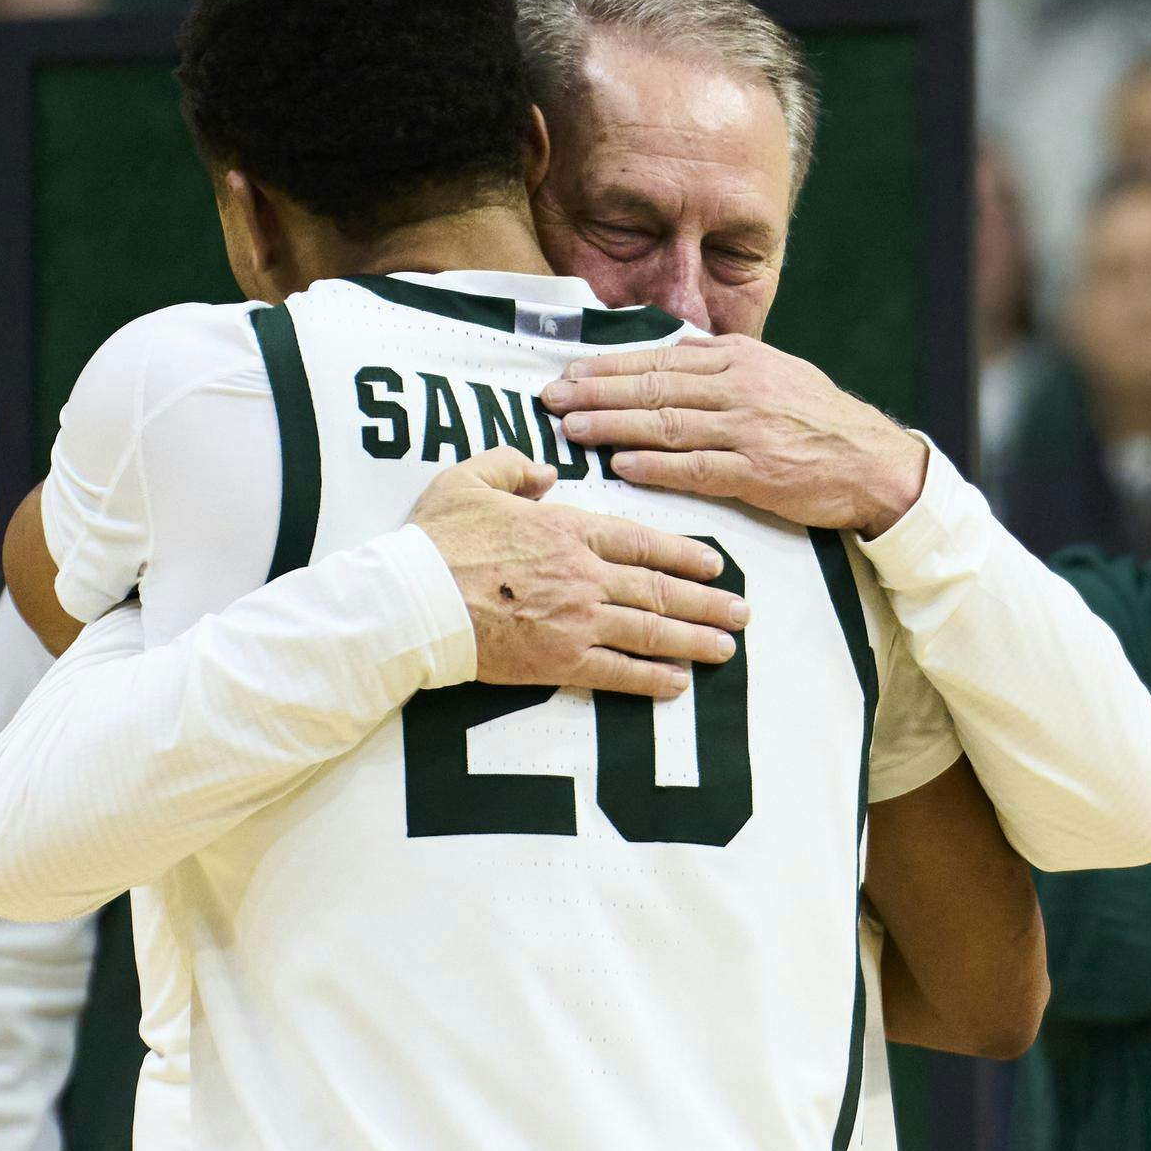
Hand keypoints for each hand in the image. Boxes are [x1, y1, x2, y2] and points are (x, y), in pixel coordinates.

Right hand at [407, 448, 749, 697]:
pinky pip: (617, 672)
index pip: (643, 541)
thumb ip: (512, 466)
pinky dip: (651, 678)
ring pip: (650, 631)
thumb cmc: (435, 540)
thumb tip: (545, 472)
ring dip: (693, 640)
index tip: (715, 564)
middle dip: (707, 603)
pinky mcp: (557, 662)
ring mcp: (575, 620)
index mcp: (567, 528)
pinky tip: (678, 683)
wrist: (409, 600)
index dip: (685, 554)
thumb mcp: (469, 479)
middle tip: (741, 614)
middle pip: (659, 589)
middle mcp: (583, 574)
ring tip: (725, 648)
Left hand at [541, 334, 928, 537]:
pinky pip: (695, 467)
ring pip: (666, 424)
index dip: (609, 365)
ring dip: (613, 426)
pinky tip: (622, 466)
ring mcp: (748, 429)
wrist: (875, 462)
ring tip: (571, 429)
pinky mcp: (758, 471)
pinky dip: (655, 466)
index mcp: (740, 358)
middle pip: (653, 386)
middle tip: (552, 397)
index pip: (660, 358)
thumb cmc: (818, 420)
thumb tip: (670, 354)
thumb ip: (722, 365)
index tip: (570, 370)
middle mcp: (740, 387)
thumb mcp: (774, 373)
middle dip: (596, 391)